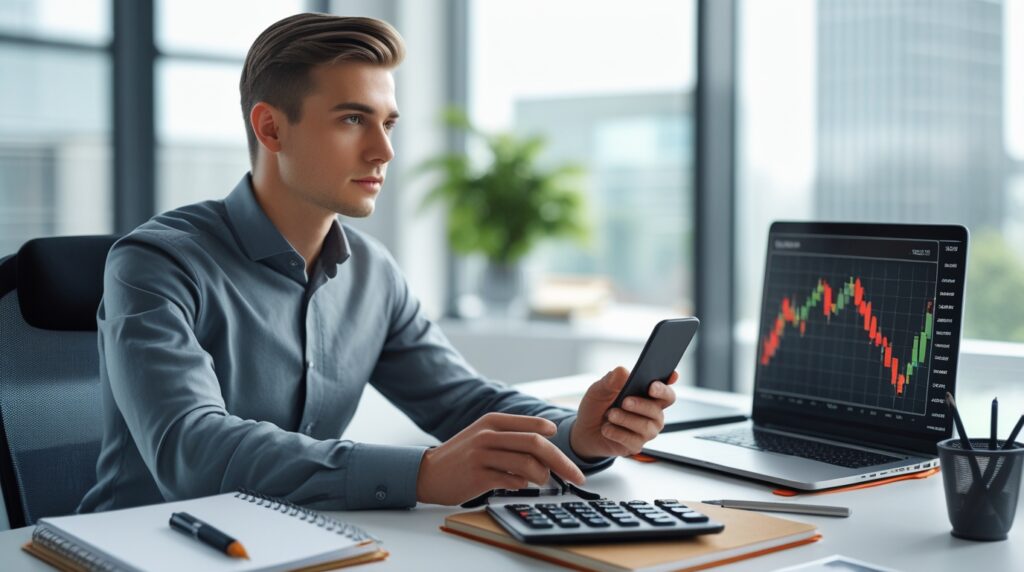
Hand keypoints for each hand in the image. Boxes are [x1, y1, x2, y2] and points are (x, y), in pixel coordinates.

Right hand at [415, 412, 585, 505]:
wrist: (428, 473)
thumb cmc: (463, 456)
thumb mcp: (485, 436)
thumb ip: (512, 437)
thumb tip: (547, 448)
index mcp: (493, 421)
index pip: (534, 426)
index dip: (556, 440)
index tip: (569, 452)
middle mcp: (489, 434)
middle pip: (537, 445)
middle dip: (562, 462)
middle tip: (577, 476)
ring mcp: (482, 455)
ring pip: (527, 464)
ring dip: (542, 477)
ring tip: (540, 481)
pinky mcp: (478, 476)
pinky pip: (512, 481)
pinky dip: (522, 485)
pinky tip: (519, 485)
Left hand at [570, 366, 677, 458]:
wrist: (585, 430)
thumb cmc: (598, 406)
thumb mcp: (600, 390)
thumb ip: (611, 381)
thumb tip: (622, 371)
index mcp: (648, 395)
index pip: (666, 392)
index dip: (664, 388)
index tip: (653, 385)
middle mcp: (652, 413)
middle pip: (657, 409)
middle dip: (641, 404)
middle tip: (625, 401)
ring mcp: (646, 431)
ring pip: (645, 426)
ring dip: (626, 419)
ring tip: (610, 414)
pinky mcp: (636, 445)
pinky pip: (633, 440)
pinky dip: (617, 433)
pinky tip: (607, 428)